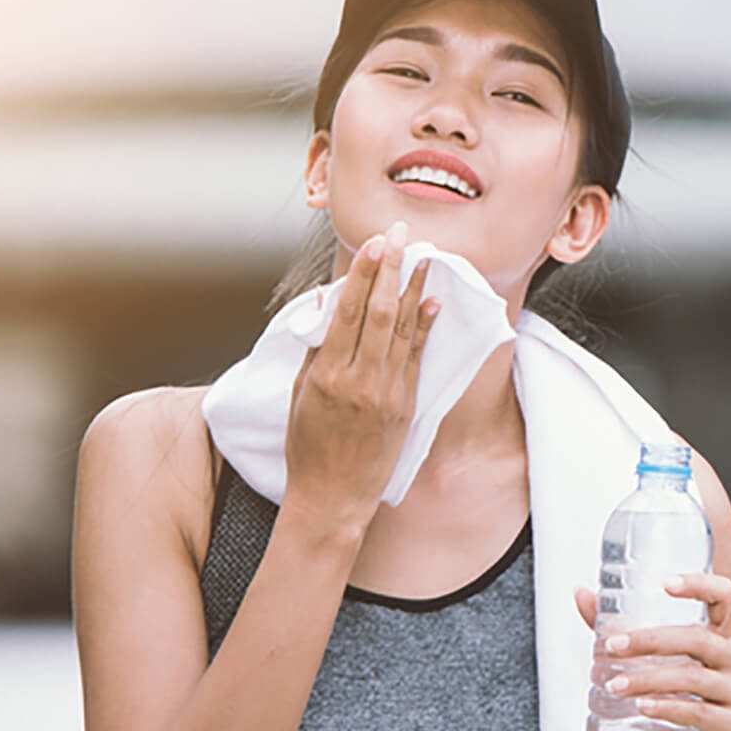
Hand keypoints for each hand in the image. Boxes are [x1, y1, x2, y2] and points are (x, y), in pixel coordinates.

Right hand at [282, 220, 439, 536]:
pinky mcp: (405, 406)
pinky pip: (416, 358)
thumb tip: (326, 303)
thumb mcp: (298, 394)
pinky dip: (424, 327)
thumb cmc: (307, 446)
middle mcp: (359, 381)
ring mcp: (387, 394)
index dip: (363, 274)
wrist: (333, 497)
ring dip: (414, 290)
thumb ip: (315, 348)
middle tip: (402, 233)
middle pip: (379, 313)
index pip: (348, 312)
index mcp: (327, 376)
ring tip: (423, 257)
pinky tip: (432, 302)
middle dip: (392, 269)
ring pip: (402, 331)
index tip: (375, 243)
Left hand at [574, 572, 730, 730]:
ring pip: (693, 677)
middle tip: (611, 647)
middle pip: (698, 638)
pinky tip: (642, 707)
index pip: (723, 596)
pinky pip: (698, 711)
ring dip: (648, 678)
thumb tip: (581, 595)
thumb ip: (618, 627)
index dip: (699, 585)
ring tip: (614, 685)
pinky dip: (667, 707)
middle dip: (650, 640)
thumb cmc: (674, 699)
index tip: (665, 585)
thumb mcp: (651, 661)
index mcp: (724, 634)